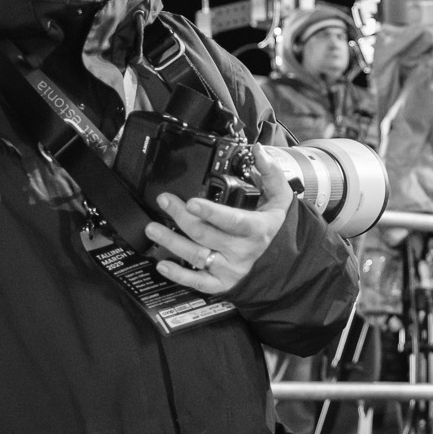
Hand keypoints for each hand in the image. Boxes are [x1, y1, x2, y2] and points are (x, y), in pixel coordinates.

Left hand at [145, 146, 295, 293]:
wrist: (279, 258)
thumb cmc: (271, 225)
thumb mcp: (279, 197)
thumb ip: (270, 172)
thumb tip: (258, 151)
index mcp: (256, 229)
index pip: (232, 221)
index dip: (210, 212)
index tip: (191, 203)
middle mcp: (242, 251)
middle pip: (205, 234)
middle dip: (180, 217)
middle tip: (164, 202)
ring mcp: (230, 268)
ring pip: (196, 256)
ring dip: (170, 242)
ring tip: (152, 229)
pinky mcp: (220, 283)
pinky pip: (197, 282)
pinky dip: (178, 275)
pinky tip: (162, 264)